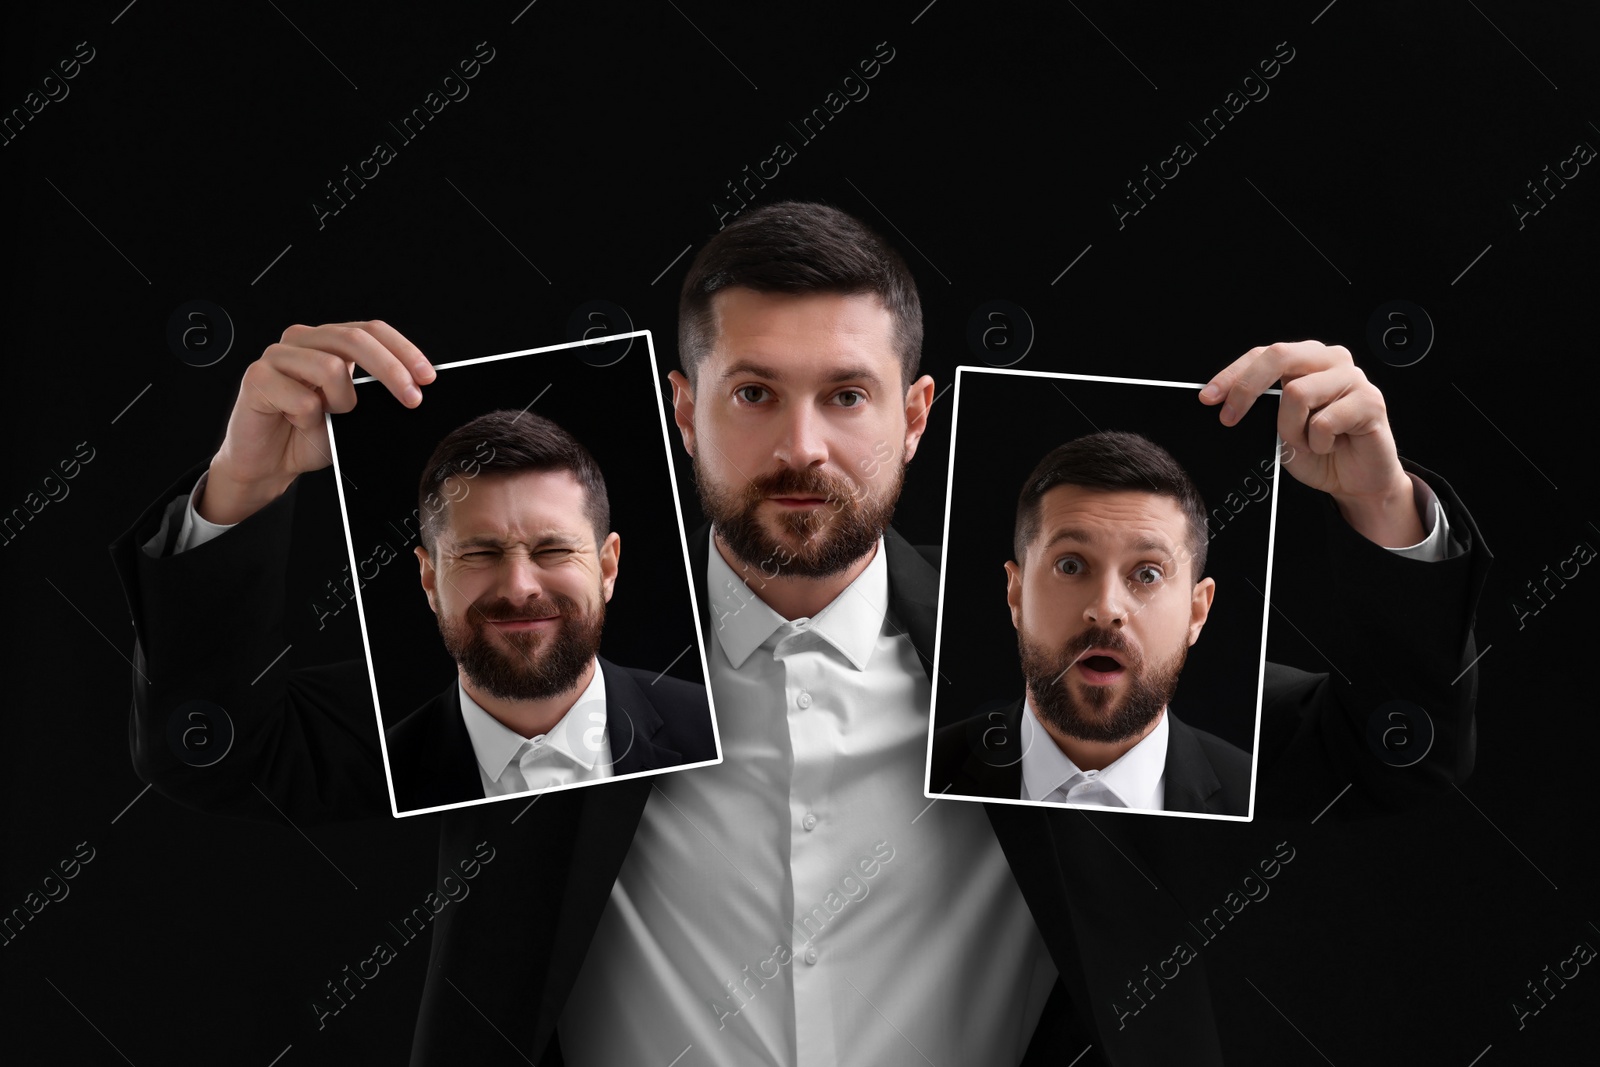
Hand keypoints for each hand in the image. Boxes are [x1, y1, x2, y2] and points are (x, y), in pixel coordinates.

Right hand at [200, 321, 434, 524]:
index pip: (371, 330)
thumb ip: (375, 394)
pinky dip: (309, 420)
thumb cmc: (308, 435)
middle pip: (355, 340)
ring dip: (341, 402)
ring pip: (330, 368)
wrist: (267, 464)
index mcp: (328, 342)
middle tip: (412, 398)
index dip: (403, 350)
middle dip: (391, 370)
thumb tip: (414, 389)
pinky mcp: (256, 377)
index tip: (427, 377)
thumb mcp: (355, 414)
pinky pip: (302, 399)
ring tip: (329, 416)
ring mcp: (277, 356)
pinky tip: (297, 423)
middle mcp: (303, 341)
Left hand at [1199, 340, 1423, 546]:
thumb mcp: (1278, 428)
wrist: (1356, 482)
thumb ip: (1263, 407)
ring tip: (1307, 443)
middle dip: (1246, 387)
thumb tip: (1225, 402)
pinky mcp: (1371, 401)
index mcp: (1306, 360)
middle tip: (1229, 418)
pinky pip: (1324, 421)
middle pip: (1279, 355)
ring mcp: (1353, 378)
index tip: (1207, 398)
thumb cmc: (1318, 451)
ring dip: (1291, 429)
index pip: (1262, 354)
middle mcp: (1330, 360)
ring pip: (1298, 393)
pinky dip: (1318, 442)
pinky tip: (1331, 445)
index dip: (1232, 375)